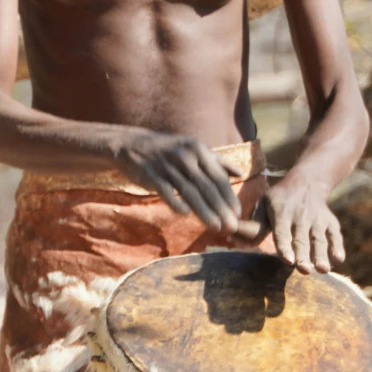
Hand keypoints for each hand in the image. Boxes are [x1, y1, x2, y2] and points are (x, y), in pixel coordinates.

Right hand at [113, 130, 260, 239]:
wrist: (131, 144)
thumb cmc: (167, 149)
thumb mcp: (193, 148)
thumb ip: (217, 160)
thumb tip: (241, 173)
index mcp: (198, 150)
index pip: (218, 177)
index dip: (228, 196)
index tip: (238, 213)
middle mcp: (185, 156)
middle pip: (206, 186)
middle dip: (220, 208)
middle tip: (231, 226)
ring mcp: (167, 166)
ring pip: (189, 192)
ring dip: (203, 211)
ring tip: (215, 227)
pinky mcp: (150, 174)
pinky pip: (165, 190)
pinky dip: (174, 201)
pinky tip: (184, 214)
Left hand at [261, 175, 345, 274]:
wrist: (307, 182)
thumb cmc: (279, 200)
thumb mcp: (263, 204)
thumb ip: (255, 223)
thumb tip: (236, 237)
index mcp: (281, 213)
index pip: (282, 233)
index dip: (285, 246)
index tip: (288, 260)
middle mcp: (301, 217)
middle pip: (302, 239)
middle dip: (304, 256)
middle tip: (304, 270)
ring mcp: (318, 219)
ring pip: (319, 240)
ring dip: (322, 255)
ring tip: (323, 269)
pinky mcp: (330, 222)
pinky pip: (335, 235)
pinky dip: (338, 247)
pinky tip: (338, 259)